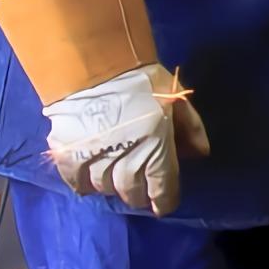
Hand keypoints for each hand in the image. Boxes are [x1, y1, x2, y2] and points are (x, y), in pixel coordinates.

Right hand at [42, 62, 209, 215]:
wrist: (94, 64)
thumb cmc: (142, 80)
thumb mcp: (177, 99)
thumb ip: (191, 129)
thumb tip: (200, 155)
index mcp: (156, 145)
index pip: (163, 188)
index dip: (164, 201)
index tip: (162, 205)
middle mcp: (126, 157)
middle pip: (132, 192)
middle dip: (139, 194)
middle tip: (141, 190)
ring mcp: (95, 157)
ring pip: (105, 188)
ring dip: (113, 187)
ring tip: (116, 178)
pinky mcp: (68, 153)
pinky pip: (76, 182)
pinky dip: (84, 185)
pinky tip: (90, 179)